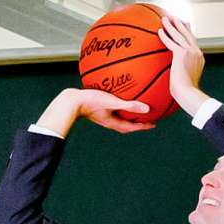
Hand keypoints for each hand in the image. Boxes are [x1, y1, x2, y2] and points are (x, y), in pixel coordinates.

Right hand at [33, 87, 151, 135]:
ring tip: (133, 107)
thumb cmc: (90, 101)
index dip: (143, 126)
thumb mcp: (112, 102)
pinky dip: (118, 105)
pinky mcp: (96, 109)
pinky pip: (111, 108)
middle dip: (136, 121)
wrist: (70, 101)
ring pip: (118, 116)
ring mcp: (101, 115)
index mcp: (112, 122)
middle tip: (146, 117)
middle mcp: (107, 120)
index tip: (153, 124)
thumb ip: (129, 105)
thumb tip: (147, 109)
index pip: (131, 127)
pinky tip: (116, 96)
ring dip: (127, 114)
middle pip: (125, 124)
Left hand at [159, 13, 205, 108]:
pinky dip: (165, 36)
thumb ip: (182, 73)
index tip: (185, 25)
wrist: (188, 93)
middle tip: (175, 17)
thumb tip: (176, 77)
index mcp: (198, 58)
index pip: (193, 42)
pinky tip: (159, 31)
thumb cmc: (186, 92)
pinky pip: (171, 42)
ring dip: (172, 25)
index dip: (188, 33)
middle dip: (181, 25)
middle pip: (188, 34)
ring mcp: (190, 52)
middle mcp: (196, 52)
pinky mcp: (182, 54)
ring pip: (180, 35)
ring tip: (165, 18)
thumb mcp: (186, 80)